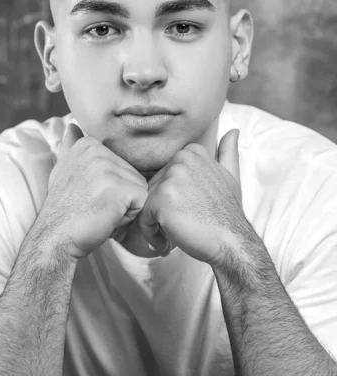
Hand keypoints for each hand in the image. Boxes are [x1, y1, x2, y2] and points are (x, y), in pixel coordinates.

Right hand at [37, 123, 148, 260]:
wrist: (55, 238)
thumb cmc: (63, 210)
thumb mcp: (64, 171)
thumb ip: (71, 147)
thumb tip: (72, 126)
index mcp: (88, 144)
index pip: (121, 165)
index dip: (110, 186)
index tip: (88, 194)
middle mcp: (98, 151)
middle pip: (133, 176)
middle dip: (120, 197)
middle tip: (95, 206)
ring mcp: (108, 168)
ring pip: (139, 189)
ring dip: (125, 208)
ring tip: (100, 212)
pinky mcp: (120, 188)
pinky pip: (142, 202)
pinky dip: (128, 217)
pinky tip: (107, 219)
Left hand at [137, 129, 246, 266]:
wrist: (232, 243)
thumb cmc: (227, 214)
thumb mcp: (230, 177)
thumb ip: (227, 153)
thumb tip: (232, 131)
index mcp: (192, 152)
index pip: (164, 177)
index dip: (171, 199)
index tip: (185, 213)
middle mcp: (180, 159)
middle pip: (153, 189)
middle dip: (161, 212)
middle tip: (180, 228)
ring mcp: (170, 178)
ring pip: (146, 204)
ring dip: (154, 224)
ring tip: (174, 235)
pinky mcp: (161, 199)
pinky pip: (142, 218)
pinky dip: (150, 235)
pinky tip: (167, 244)